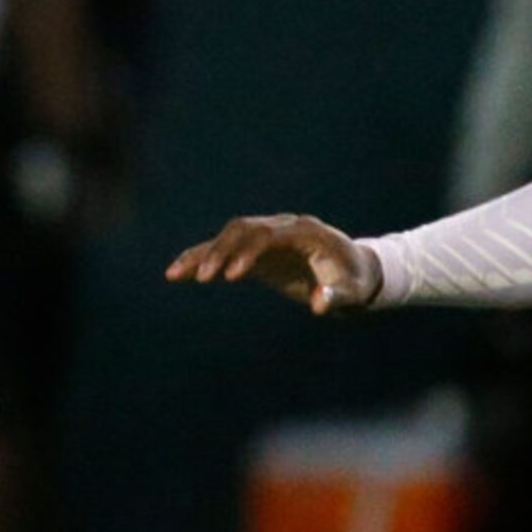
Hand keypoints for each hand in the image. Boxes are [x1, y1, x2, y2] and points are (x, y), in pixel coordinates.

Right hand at [163, 214, 380, 314]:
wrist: (354, 272)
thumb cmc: (355, 282)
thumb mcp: (354, 293)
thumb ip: (338, 296)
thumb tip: (320, 304)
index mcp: (306, 232)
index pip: (270, 235)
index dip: (249, 252)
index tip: (231, 276)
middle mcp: (283, 227)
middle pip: (243, 230)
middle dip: (221, 252)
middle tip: (203, 279)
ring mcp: (267, 236)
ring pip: (228, 236)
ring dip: (203, 253)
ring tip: (176, 274)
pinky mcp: (255, 250)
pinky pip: (223, 250)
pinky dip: (200, 258)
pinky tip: (177, 273)